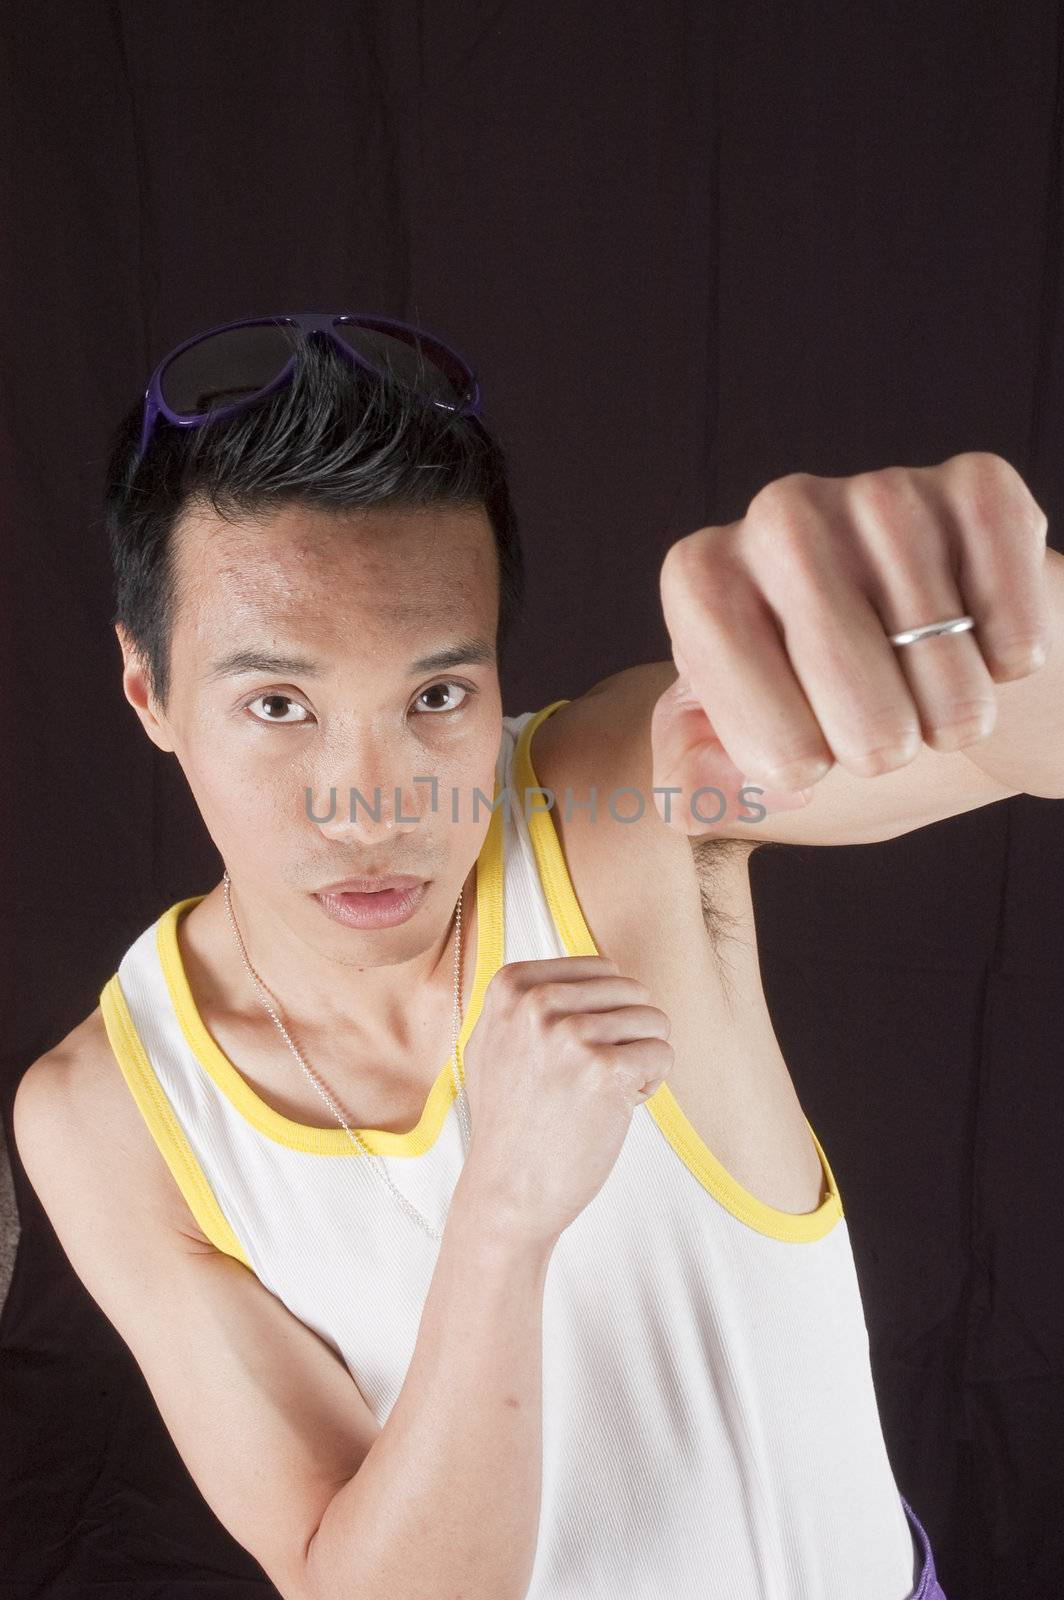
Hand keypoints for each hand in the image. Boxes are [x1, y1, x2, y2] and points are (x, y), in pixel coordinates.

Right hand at [458, 956, 672, 1247]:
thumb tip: (598, 971)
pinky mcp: (606, 1070)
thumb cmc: (509, 1121)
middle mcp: (537, 1002)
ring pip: (654, 1021)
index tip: (569, 1056)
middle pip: (633, 991)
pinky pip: (663, 1055)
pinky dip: (649, 1086)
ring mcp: (570, 1034)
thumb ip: (533, 998)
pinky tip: (612, 1111)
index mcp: (511, 984)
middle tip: (588, 1081)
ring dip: (638, 1062)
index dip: (603, 1015)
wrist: (506, 1191)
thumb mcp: (497, 1039)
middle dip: (627, 1036)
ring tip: (597, 1096)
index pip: (603, 970)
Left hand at [651, 452, 1050, 834]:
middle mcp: (777, 517)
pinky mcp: (975, 489)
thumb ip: (697, 787)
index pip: (771, 749)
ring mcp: (878, 494)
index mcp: (699, 581)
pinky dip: (1012, 661)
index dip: (805, 768)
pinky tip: (977, 636)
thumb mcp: (733, 756)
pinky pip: (1015, 627)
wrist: (919, 646)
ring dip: (954, 716)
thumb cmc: (812, 703)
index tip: (800, 737)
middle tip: (874, 720)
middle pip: (866, 723)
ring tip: (926, 682)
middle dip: (883, 752)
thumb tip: (728, 786)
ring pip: (948, 681)